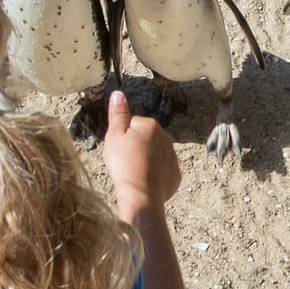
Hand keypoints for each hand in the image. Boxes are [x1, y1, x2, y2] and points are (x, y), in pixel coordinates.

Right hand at [103, 90, 180, 211]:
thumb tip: (118, 93)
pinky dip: (154, 175)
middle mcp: (166, 137)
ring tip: (134, 173)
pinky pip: (162, 171)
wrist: (141, 195)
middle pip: (145, 139)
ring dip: (145, 161)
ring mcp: (172, 156)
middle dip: (136, 147)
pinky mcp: (175, 174)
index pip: (133, 125)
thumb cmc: (124, 164)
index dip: (123, 137)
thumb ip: (118, 114)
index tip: (119, 149)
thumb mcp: (114, 136)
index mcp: (151, 125)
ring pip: (154, 155)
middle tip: (125, 162)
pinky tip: (144, 182)